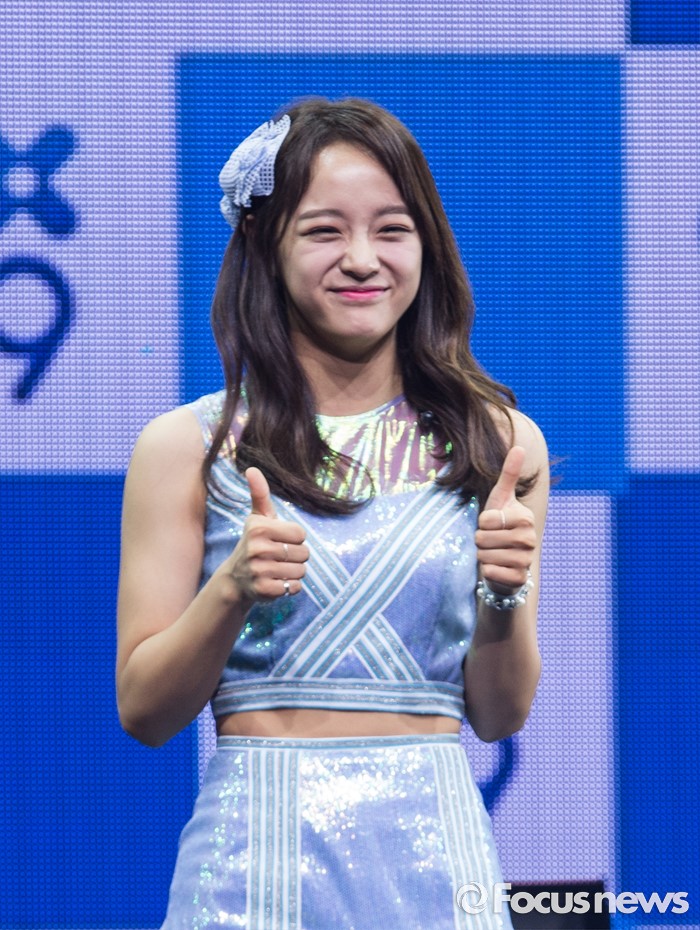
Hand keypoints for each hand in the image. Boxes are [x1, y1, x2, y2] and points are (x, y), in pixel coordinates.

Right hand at [223, 467, 307, 606]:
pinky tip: (277, 582)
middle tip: (279, 557)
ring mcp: (259, 571)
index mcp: (259, 528)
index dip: (295, 539)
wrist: (236, 579)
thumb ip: (259, 494)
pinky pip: (295, 587)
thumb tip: (252, 469)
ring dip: (294, 572)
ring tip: (278, 569)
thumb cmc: (254, 543)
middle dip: (297, 556)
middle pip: (304, 553)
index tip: (280, 540)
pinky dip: (291, 586)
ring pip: (301, 571)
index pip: (301, 534)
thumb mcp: (257, 518)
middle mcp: (257, 549)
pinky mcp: (264, 590)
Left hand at [475, 446, 536, 594]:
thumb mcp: (501, 498)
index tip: (490, 525)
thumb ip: (509, 474)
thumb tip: (519, 446)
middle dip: (479, 540)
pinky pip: (492, 573)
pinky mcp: (520, 579)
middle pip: (484, 539)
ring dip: (482, 556)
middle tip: (489, 541)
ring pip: (486, 556)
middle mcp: (529, 539)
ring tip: (491, 553)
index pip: (486, 519)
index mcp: (525, 518)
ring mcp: (526, 560)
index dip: (481, 523)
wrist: (503, 560)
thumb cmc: (498, 526)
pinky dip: (487, 571)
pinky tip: (494, 567)